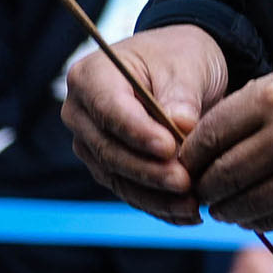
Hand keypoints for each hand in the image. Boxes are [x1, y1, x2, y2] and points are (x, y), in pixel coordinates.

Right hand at [62, 26, 229, 223]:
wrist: (182, 69)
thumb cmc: (181, 58)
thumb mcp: (187, 64)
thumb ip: (181, 94)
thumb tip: (180, 124)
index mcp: (91, 77)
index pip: (109, 110)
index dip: (137, 133)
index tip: (169, 147)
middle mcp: (80, 114)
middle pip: (108, 150)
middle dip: (148, 170)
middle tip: (185, 181)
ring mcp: (91, 143)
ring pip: (116, 177)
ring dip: (154, 196)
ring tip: (192, 205)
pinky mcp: (108, 166)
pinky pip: (128, 191)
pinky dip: (157, 205)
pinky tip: (186, 214)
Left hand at [178, 49, 272, 229]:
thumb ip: (258, 105)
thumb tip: (212, 141)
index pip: (206, 137)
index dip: (190, 155)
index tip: (189, 163)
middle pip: (218, 177)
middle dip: (204, 188)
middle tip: (204, 191)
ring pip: (242, 206)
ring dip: (229, 210)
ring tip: (230, 205)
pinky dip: (262, 220)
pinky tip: (262, 210)